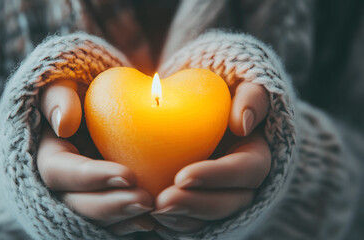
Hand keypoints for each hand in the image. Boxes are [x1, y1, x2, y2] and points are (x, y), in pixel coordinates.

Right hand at [36, 79, 154, 235]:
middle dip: (111, 206)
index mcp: (48, 153)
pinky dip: (128, 222)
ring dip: (122, 218)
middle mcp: (60, 181)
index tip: (128, 176)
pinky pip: (109, 220)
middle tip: (146, 200)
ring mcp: (79, 193)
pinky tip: (152, 221)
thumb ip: (58, 97)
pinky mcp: (98, 198)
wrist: (96, 100)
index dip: (91, 177)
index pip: (60, 172)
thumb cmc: (80, 88)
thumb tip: (63, 124)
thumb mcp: (64, 83)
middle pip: (76, 203)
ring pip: (94, 217)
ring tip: (152, 210)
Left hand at [151, 82, 270, 232]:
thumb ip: (251, 95)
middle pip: (229, 203)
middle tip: (162, 202)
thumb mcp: (242, 84)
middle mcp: (243, 182)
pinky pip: (192, 220)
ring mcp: (223, 195)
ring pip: (210, 217)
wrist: (202, 106)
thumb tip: (243, 123)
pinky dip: (174, 220)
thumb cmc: (222, 94)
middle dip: (196, 205)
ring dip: (182, 217)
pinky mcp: (202, 201)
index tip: (182, 176)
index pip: (246, 171)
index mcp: (256, 154)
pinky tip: (150, 214)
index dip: (218, 177)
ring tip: (152, 210)